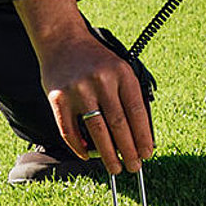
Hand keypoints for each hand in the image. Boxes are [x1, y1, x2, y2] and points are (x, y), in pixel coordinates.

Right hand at [14, 0, 153, 174]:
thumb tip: (140, 134)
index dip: (143, 136)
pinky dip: (78, 147)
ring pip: (97, 131)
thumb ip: (128, 94)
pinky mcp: (58, 97)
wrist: (62, 38)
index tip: (147, 153)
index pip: (136, 111)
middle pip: (119, 124)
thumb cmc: (94, 58)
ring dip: (108, 155)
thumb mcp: (118, 66)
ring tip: (115, 168)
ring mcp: (78, 89)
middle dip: (129, 151)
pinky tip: (87, 155)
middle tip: (134, 167)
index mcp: (121, 71)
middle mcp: (101, 79)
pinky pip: (69, 130)